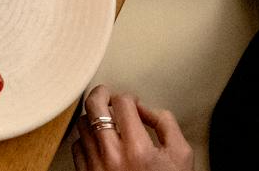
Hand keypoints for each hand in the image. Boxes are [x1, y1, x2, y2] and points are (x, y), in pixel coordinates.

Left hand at [73, 85, 193, 170]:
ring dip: (93, 116)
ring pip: (83, 124)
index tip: (133, 103)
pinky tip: (98, 140)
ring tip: (104, 119)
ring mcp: (96, 166)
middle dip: (101, 93)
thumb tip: (146, 109)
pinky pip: (77, 145)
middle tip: (107, 94)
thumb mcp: (181, 155)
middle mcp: (113, 156)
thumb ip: (166, 124)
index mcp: (138, 149)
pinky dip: (86, 138)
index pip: (122, 102)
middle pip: (94, 106)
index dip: (129, 97)